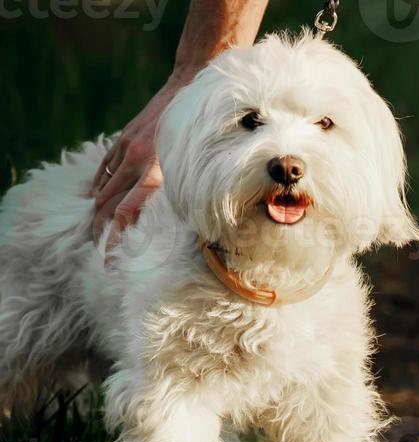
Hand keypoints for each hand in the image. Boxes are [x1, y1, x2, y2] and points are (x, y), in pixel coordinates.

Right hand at [91, 80, 181, 247]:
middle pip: (107, 204)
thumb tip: (174, 218)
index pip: (124, 212)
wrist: (189, 87)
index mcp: (154, 173)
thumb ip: (180, 191)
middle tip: (99, 252)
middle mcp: (136, 162)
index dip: (115, 236)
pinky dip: (98, 187)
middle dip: (101, 230)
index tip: (112, 254)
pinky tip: (94, 200)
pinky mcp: (123, 140)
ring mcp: (126, 149)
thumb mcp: (195, 169)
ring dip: (97, 212)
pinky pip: (104, 169)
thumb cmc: (202, 134)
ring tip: (95, 232)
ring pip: (103, 187)